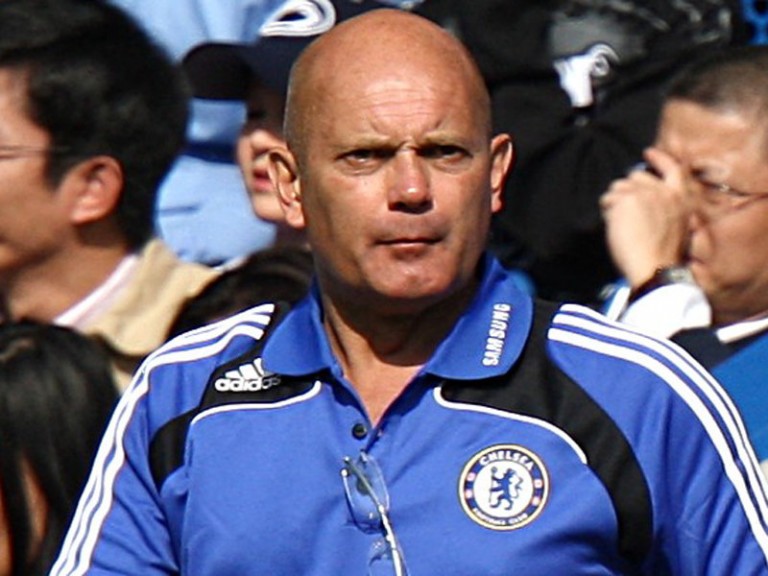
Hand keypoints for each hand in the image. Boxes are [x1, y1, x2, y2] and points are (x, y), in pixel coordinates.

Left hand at [600, 147, 692, 287]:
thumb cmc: (662, 257)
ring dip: (615, 202)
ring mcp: (646, 193)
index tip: (648, 153)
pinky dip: (606, 211)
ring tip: (622, 224)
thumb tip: (644, 197)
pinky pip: (608, 199)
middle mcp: (664, 191)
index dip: (659, 159)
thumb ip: (665, 208)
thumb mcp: (677, 227)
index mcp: (681, 198)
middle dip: (627, 190)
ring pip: (618, 187)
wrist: (655, 268)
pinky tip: (614, 225)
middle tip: (625, 212)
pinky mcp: (628, 199)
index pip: (673, 169)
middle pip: (636, 176)